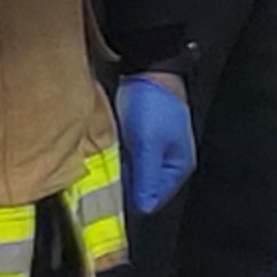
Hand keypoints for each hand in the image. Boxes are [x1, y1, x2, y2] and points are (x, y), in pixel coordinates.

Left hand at [114, 72, 193, 213]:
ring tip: (100, 166)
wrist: (147, 68)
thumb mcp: (148, 146)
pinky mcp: (140, 134)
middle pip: (141, 186)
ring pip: (131, 171)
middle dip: (121, 186)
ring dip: (116, 170)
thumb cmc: (154, 104)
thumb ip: (146, 179)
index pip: (153, 199)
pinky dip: (113, 156)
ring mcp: (154, 146)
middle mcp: (167, 159)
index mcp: (177, 166)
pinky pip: (125, 155)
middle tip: (99, 184)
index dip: (130, 202)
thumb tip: (144, 208)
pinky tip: (102, 151)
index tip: (106, 203)